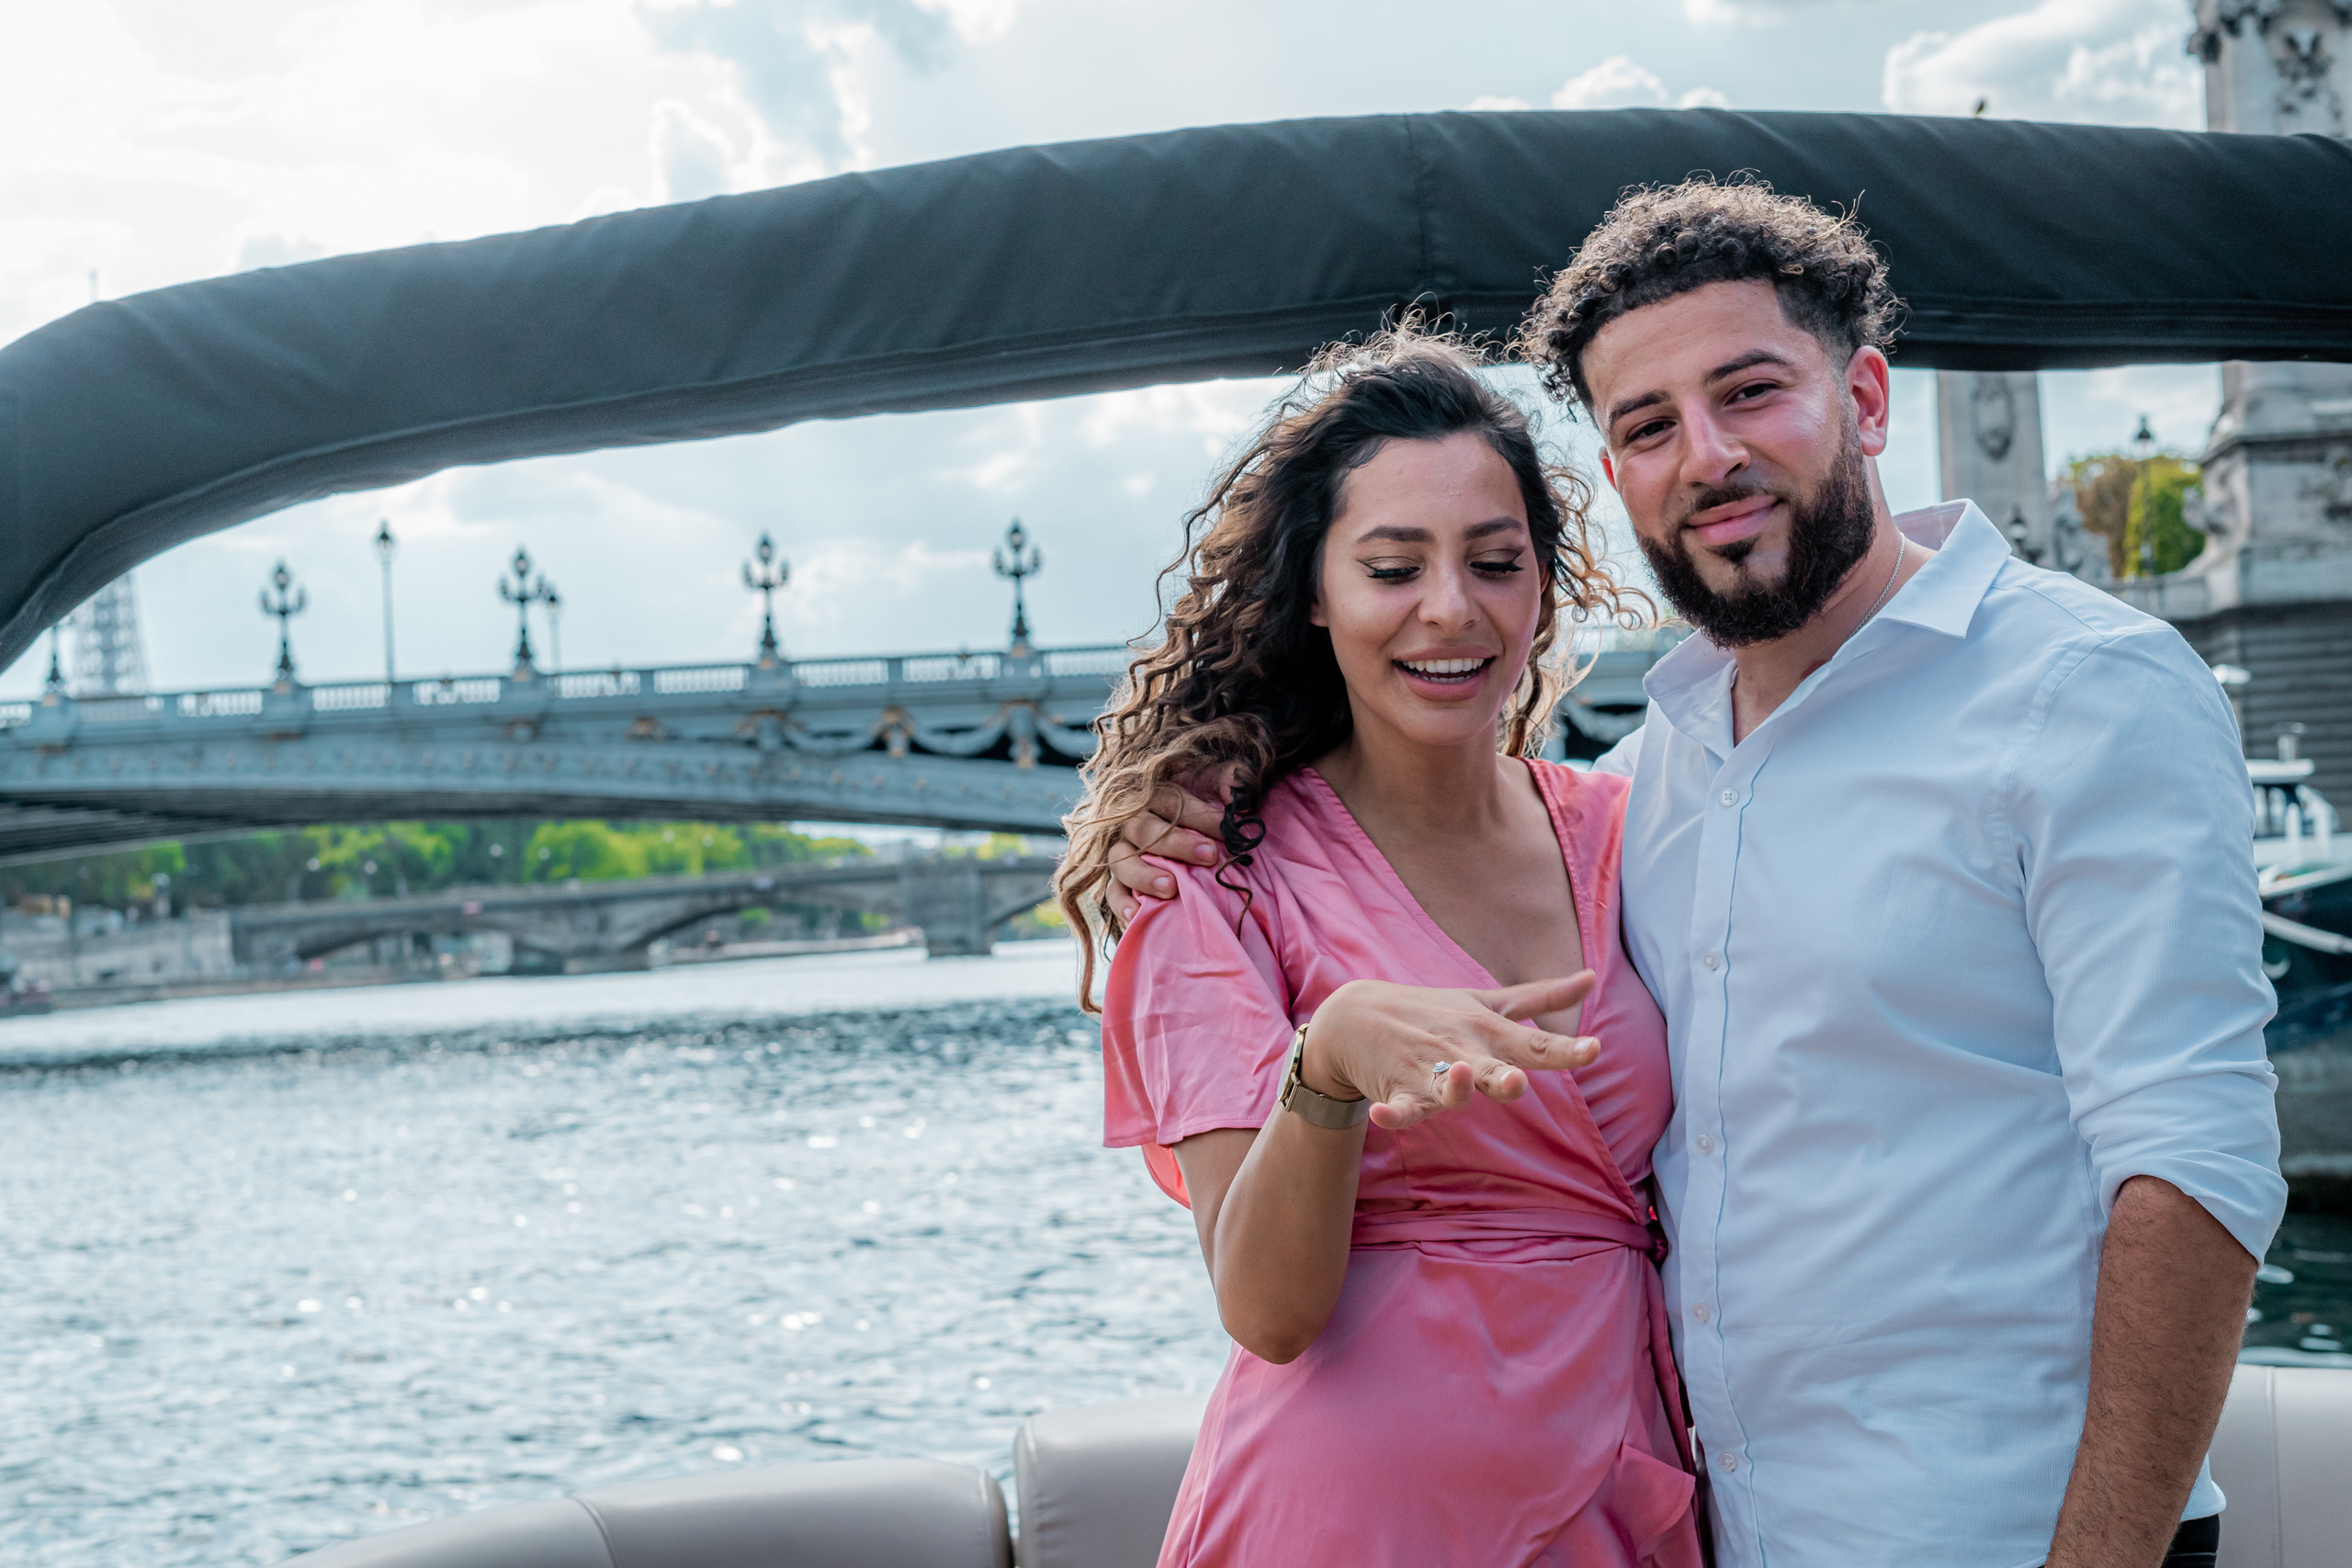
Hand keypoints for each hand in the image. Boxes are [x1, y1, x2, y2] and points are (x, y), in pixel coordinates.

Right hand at [1103, 778, 1227, 922]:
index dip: (1199, 814)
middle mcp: (1132, 822)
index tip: (1226, 828)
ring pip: (1121, 860)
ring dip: (1144, 874)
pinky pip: (1112, 892)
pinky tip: (1138, 914)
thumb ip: (1225, 779)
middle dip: (1178, 843)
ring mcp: (1121, 852)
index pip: (1172, 801)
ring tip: (1170, 887)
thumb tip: (1232, 793)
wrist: (1187, 841)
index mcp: (1154, 796)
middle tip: (1210, 856)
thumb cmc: (1201, 813)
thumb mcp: (1211, 789)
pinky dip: (1122, 904)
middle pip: (1145, 829)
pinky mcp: (1117, 882)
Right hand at [1305, 975, 1600, 1130]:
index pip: (1533, 1044)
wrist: (1355, 1015)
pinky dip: (1390, 1112)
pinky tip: (1383, 1114)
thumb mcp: (1487, 1001)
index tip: (1594, 1049)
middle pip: (1489, 1070)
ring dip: (1452, 1086)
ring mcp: (1427, 1070)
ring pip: (1444, 1087)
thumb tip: (1592, 977)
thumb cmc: (1433, 1012)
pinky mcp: (1396, 1089)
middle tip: (1517, 1080)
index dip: (1564, 1049)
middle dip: (1502, 1077)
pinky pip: (1398, 1107)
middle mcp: (1462, 1051)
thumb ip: (1542, 997)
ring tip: (1460, 1075)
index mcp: (1489, 1031)